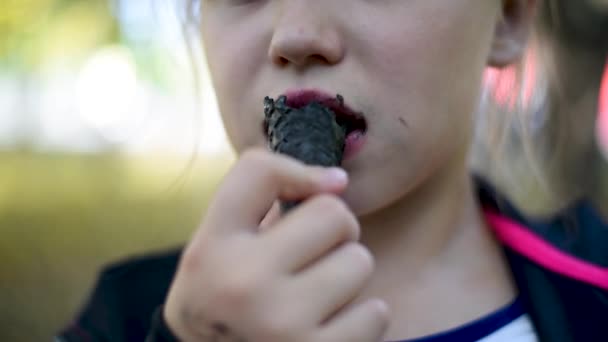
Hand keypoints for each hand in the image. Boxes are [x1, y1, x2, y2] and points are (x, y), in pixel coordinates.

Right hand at [164, 148, 388, 341]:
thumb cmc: (226, 297)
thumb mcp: (217, 246)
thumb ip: (260, 202)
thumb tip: (338, 181)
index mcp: (212, 249)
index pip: (259, 172)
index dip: (298, 174)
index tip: (315, 191)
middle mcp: (242, 284)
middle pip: (333, 213)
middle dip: (333, 231)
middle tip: (311, 256)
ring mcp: (281, 325)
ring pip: (360, 261)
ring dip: (346, 275)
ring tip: (316, 295)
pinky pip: (376, 312)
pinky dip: (360, 317)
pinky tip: (328, 325)